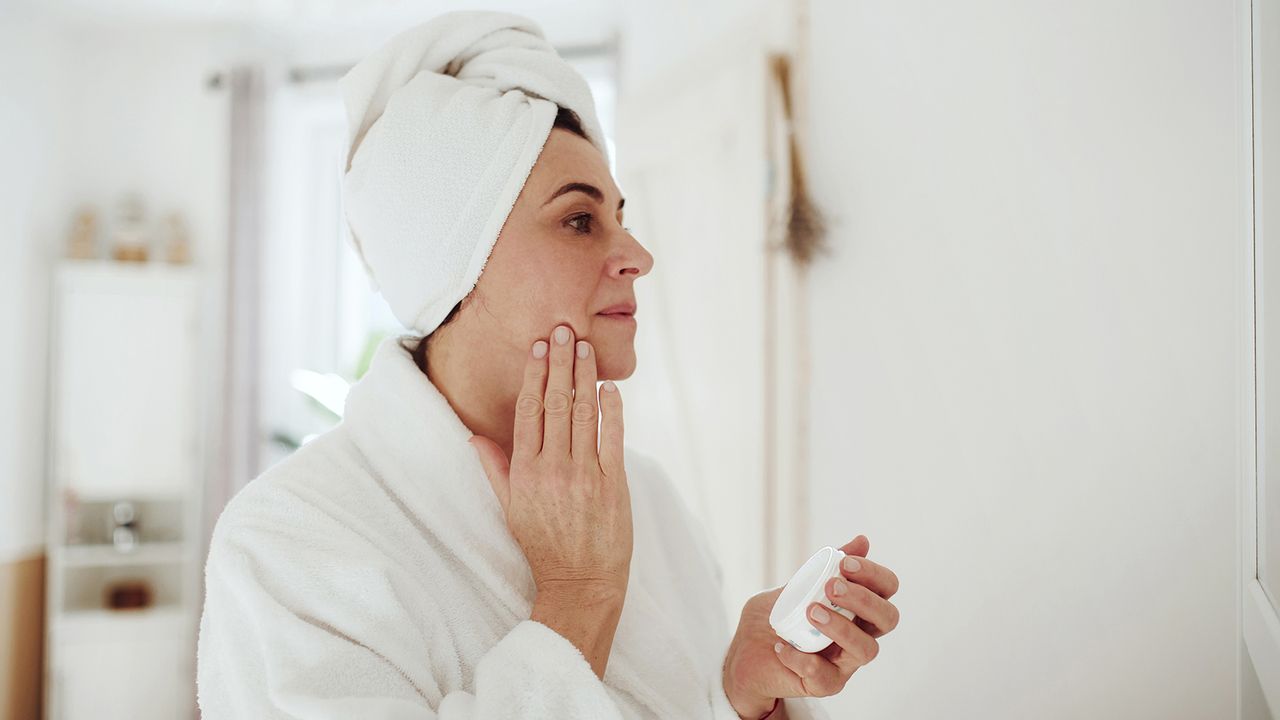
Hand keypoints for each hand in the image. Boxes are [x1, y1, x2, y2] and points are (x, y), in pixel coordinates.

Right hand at [470, 324, 634, 599]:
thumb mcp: (511, 508)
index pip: (529, 411)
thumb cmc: (544, 545)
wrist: (580, 583)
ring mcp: (585, 475)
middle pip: (556, 404)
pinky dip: (612, 409)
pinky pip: (612, 437)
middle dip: (560, 363)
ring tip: (585, 347)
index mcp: (525, 472)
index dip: (535, 375)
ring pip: (583, 414)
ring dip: (585, 376)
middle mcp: (553, 469)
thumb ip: (495, 469)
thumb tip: (472, 437)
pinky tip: (609, 387)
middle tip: (564, 330)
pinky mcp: (613, 484)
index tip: (539, 347)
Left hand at [722, 535, 900, 715]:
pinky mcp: (824, 684)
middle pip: (888, 618)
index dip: (873, 574)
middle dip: (865, 599)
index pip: (886, 589)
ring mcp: (844, 662)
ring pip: (866, 650)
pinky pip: (823, 676)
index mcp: (857, 609)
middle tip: (832, 586)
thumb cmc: (778, 616)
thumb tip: (862, 540)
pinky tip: (781, 644)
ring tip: (811, 611)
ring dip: (841, 627)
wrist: (746, 653)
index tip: (844, 563)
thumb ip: (825, 567)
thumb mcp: (797, 585)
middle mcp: (858, 635)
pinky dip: (801, 657)